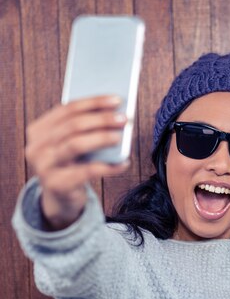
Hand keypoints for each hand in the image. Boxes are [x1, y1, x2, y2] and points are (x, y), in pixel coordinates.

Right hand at [25, 95, 129, 229]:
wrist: (61, 199)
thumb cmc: (71, 165)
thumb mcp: (71, 144)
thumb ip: (83, 128)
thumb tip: (114, 113)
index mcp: (38, 130)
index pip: (67, 109)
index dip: (93, 103)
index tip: (116, 100)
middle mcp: (36, 147)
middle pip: (72, 126)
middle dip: (101, 120)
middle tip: (123, 118)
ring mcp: (44, 167)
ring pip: (76, 145)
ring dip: (101, 138)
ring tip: (120, 137)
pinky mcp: (56, 185)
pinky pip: (86, 171)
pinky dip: (108, 166)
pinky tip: (123, 163)